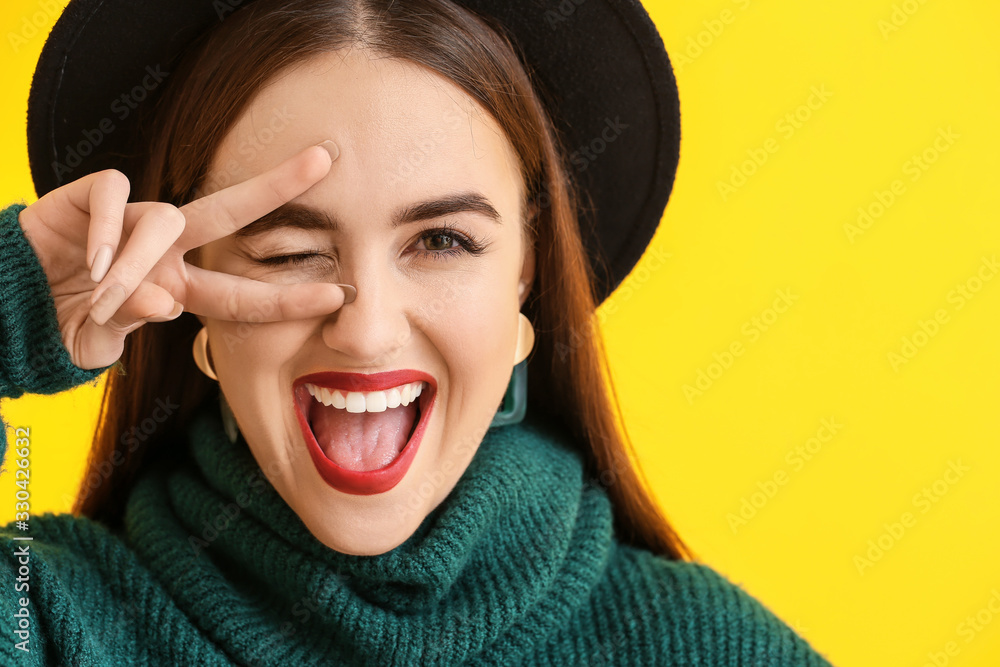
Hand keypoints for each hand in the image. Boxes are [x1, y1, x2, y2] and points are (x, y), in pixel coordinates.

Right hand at [17, 142, 347, 369]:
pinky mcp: (89, 196)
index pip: (243, 293)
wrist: (10, 302)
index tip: (338, 297)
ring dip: (140, 258)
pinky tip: (93, 261)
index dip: (287, 298)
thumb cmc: (66, 321)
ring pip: (164, 216)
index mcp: (181, 287)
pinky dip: (106, 229)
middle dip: (276, 186)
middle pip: (230, 211)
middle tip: (325, 159)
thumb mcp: (101, 339)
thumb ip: (132, 323)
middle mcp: (166, 249)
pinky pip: (112, 197)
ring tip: (106, 291)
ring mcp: (131, 220)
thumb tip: (163, 303)